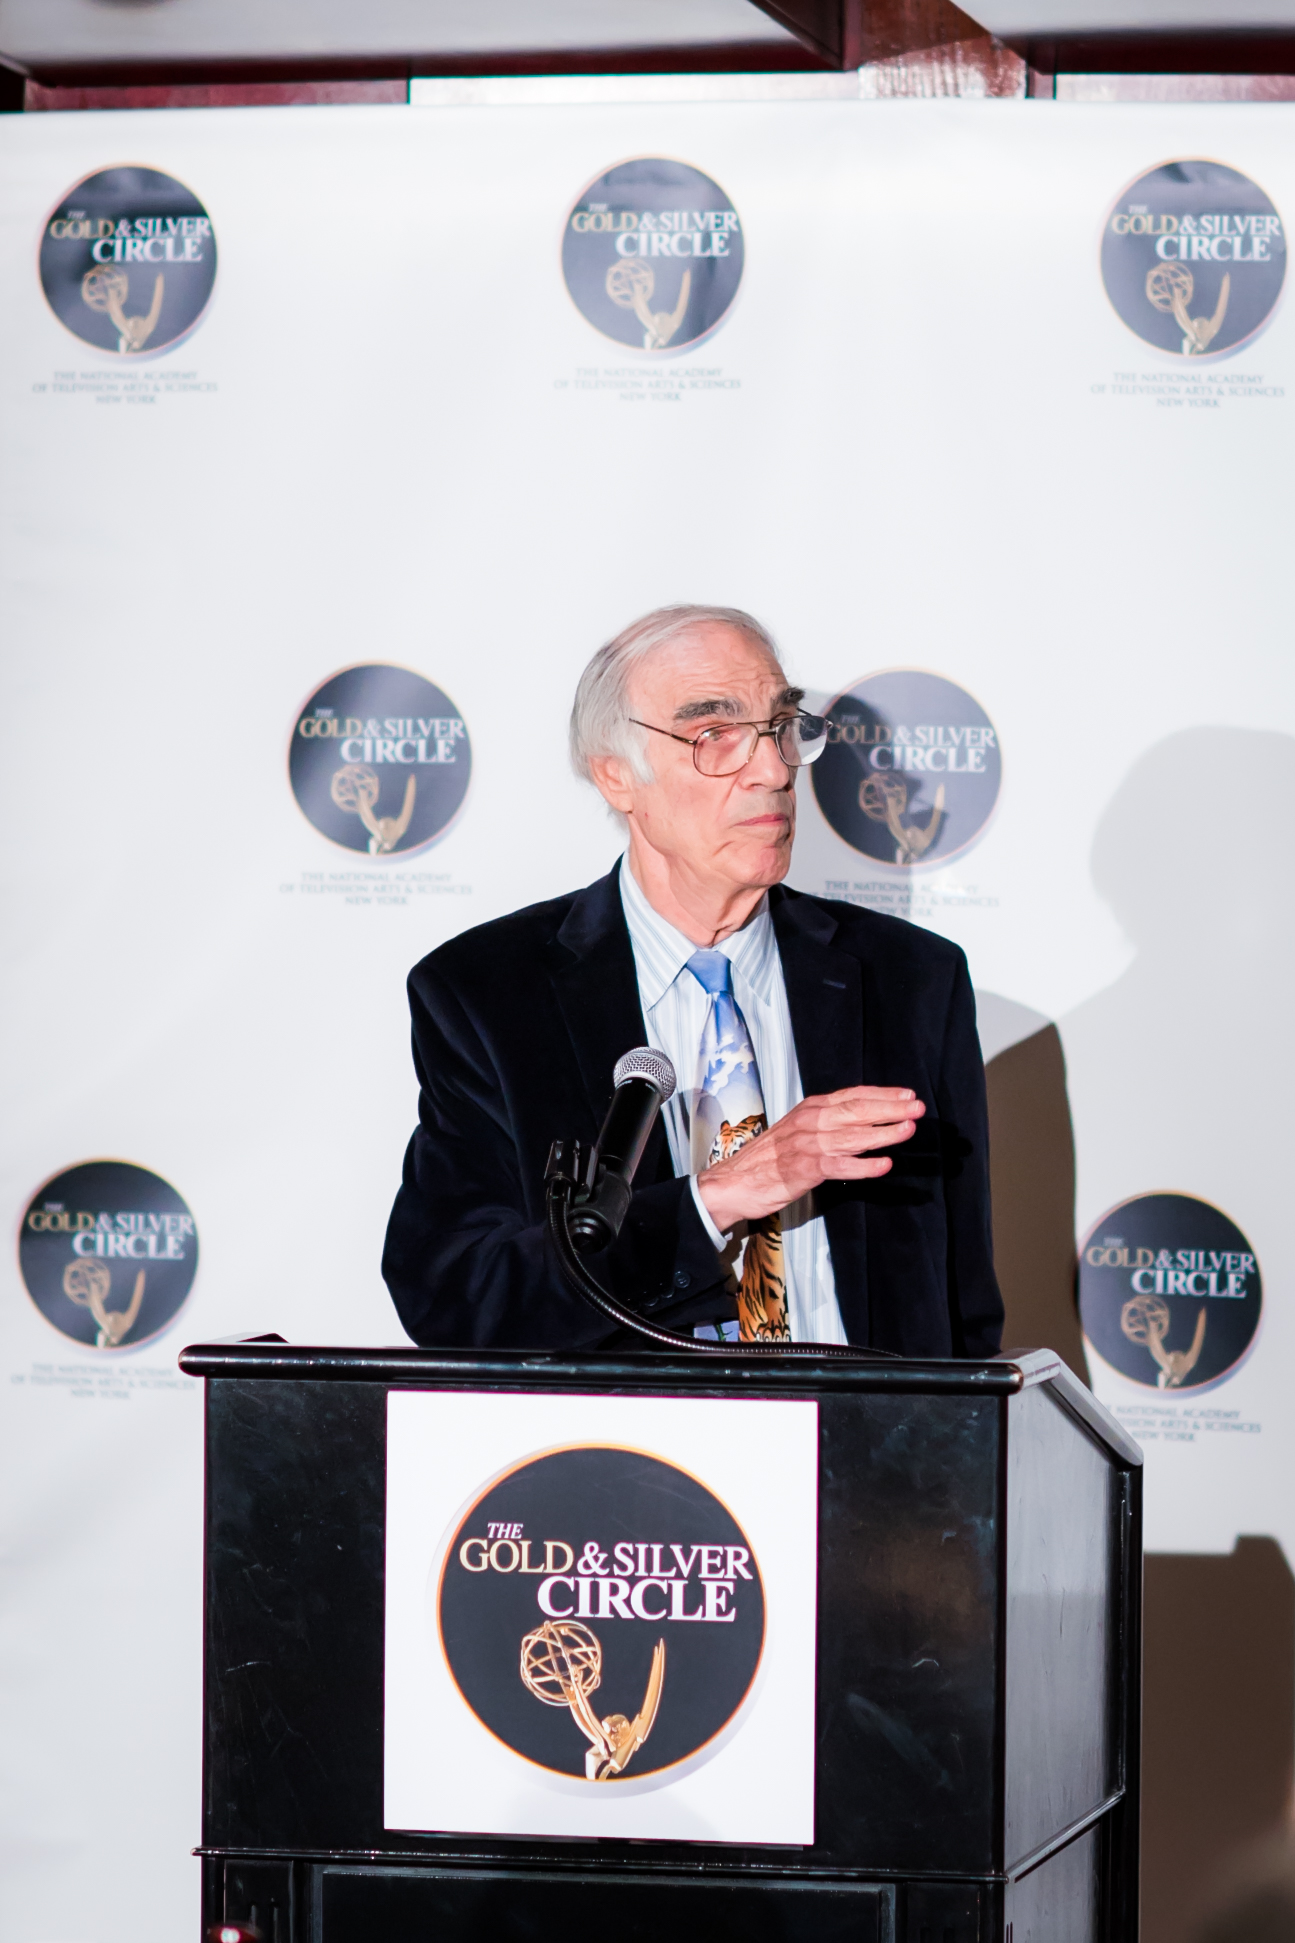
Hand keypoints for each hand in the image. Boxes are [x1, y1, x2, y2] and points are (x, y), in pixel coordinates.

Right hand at [696, 1086, 923, 1232]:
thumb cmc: (767, 1158)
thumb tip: (866, 1124)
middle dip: (890, 1108)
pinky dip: (863, 1165)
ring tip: (908, 1130)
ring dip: (884, 1133)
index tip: (906, 1095)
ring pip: (852, 1135)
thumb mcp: (798, 1130)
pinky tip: (883, 1165)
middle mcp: (810, 1122)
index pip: (852, 1095)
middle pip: (857, 1110)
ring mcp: (807, 1145)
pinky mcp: (804, 1169)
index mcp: (810, 1109)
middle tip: (916, 1108)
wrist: (734, 1181)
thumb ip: (828, 1125)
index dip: (882, 1094)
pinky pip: (839, 1166)